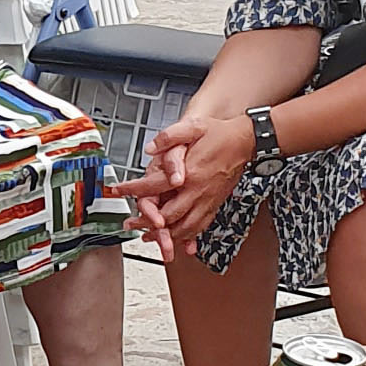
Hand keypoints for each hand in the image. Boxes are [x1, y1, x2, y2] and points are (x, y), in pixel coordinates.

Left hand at [116, 109, 255, 253]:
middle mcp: (198, 191)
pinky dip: (187, 236)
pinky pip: (200, 227)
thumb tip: (151, 148)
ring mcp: (208, 200)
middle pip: (168, 216)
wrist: (246, 141)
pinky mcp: (215, 204)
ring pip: (184, 227)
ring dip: (166, 236)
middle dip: (147, 223)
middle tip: (131, 224)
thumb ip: (170, 137)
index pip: (154, 186)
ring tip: (150, 237)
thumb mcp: (193, 126)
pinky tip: (178, 238)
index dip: (133, 189)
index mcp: (189, 173)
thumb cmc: (220, 134)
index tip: (119, 190)